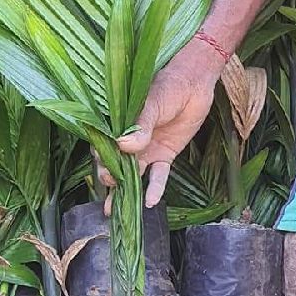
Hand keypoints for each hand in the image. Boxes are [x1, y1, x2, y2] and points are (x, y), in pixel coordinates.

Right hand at [97, 35, 225, 212]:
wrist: (195, 83)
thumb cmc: (167, 85)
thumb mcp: (151, 101)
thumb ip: (140, 124)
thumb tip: (125, 145)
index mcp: (117, 124)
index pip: (102, 145)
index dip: (100, 158)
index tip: (103, 167)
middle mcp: (128, 140)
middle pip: (113, 164)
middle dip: (110, 178)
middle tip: (112, 184)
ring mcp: (145, 150)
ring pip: (131, 175)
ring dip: (125, 192)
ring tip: (116, 211)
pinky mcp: (164, 156)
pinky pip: (157, 176)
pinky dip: (154, 188)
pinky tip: (149, 202)